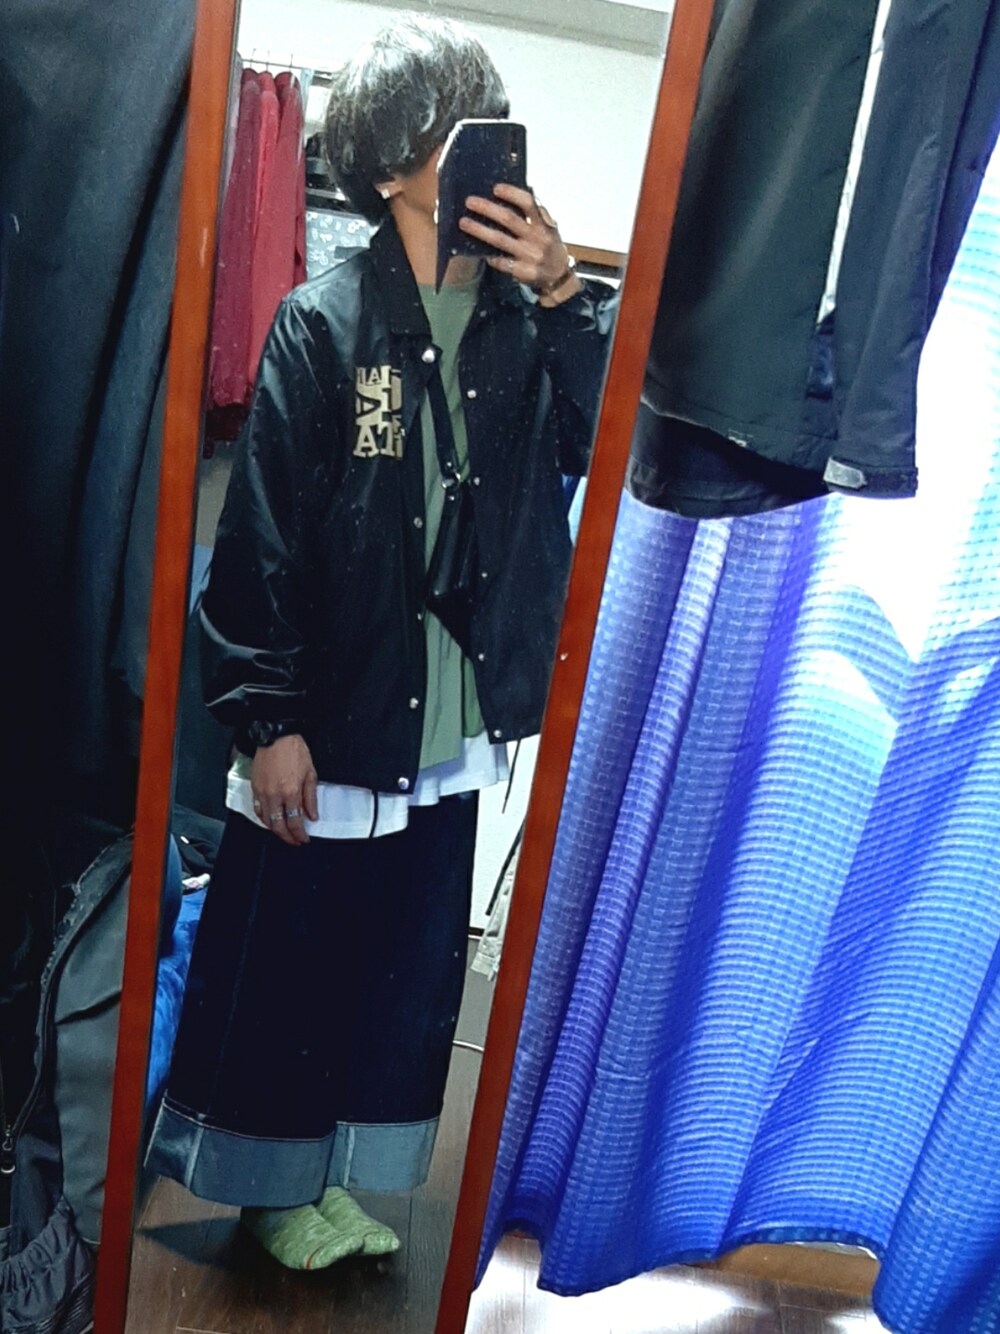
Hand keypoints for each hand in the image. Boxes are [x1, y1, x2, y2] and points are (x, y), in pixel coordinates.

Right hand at [251, 734, 318, 845]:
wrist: (276, 736)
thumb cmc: (294, 750)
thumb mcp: (310, 773)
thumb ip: (310, 797)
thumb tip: (312, 815)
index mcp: (291, 792)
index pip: (295, 822)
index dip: (299, 834)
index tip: (303, 839)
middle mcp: (275, 795)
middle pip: (279, 826)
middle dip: (287, 837)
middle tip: (294, 840)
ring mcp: (262, 792)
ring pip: (266, 821)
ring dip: (275, 830)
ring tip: (284, 832)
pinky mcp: (254, 788)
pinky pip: (258, 809)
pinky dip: (264, 819)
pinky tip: (270, 820)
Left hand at [460, 184, 581, 300]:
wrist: (559, 276)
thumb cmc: (549, 246)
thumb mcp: (549, 227)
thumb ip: (536, 213)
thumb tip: (518, 192)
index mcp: (543, 224)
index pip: (528, 203)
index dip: (512, 194)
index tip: (495, 188)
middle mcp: (537, 238)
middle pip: (509, 219)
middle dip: (488, 209)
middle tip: (470, 201)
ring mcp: (529, 255)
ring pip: (500, 240)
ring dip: (479, 230)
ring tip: (464, 223)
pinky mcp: (523, 272)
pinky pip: (501, 262)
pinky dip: (489, 255)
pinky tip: (477, 250)